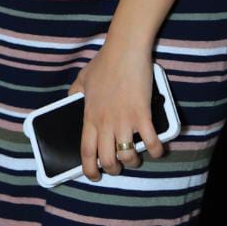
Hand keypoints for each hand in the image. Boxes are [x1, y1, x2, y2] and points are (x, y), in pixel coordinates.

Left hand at [68, 40, 163, 179]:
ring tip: (135, 157)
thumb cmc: (104, 63)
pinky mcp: (142, 114)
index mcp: (90, 117)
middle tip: (117, 167)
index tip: (94, 175)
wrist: (124, 50)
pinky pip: (151, 141)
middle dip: (113, 169)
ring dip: (133, 161)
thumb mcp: (82, 79)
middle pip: (107, 159)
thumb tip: (70, 100)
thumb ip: (74, 92)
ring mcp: (124, 119)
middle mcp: (105, 122)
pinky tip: (156, 150)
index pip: (86, 151)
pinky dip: (155, 150)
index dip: (90, 169)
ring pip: (127, 155)